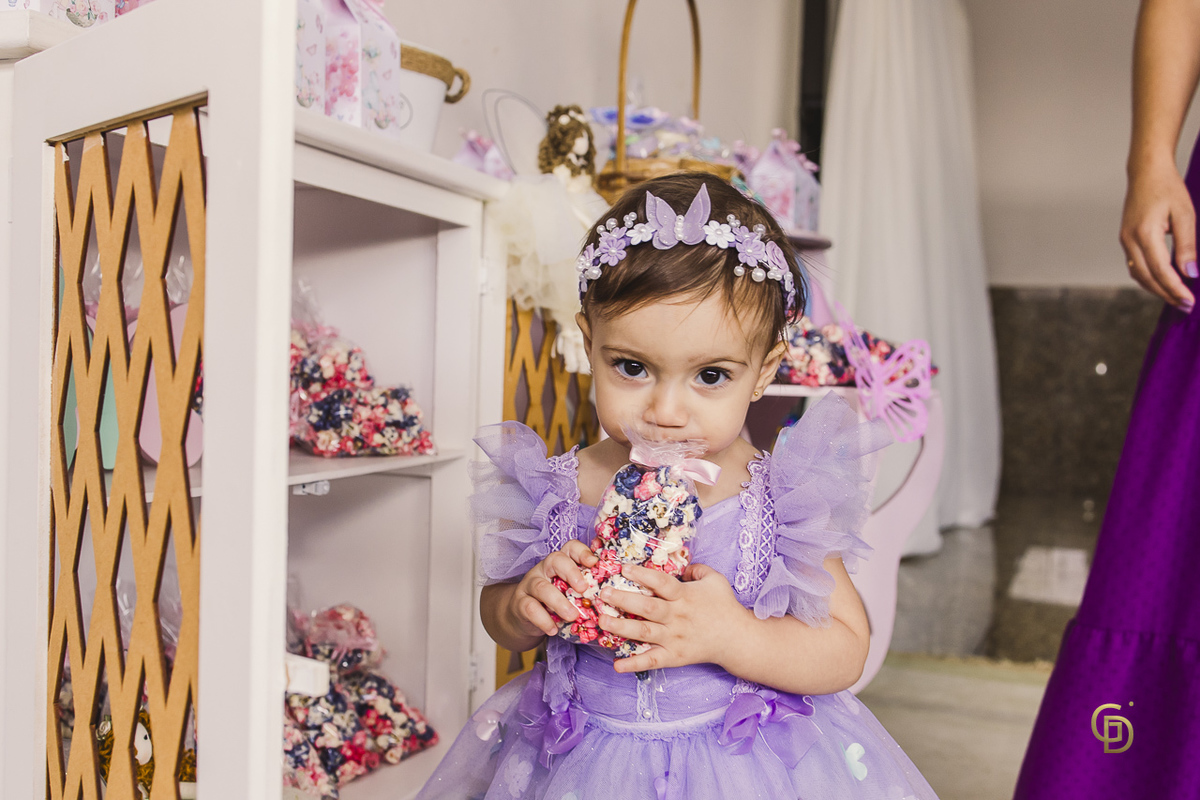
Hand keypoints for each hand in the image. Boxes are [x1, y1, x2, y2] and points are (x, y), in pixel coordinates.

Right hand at [508, 541, 597, 638]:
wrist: (522, 617)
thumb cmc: (554, 602)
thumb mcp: (568, 592)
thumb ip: (585, 590)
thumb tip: (612, 595)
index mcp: (559, 563)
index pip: (570, 548)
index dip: (582, 552)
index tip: (594, 563)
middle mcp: (543, 569)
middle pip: (555, 560)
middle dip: (571, 572)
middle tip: (583, 589)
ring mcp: (530, 585)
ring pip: (542, 587)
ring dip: (558, 602)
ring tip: (572, 616)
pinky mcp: (520, 604)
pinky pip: (530, 609)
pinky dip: (543, 620)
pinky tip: (554, 629)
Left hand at [597, 562, 747, 673]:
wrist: (737, 639)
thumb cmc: (725, 606)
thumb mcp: (715, 579)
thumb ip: (696, 568)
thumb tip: (679, 564)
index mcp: (684, 596)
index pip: (661, 583)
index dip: (642, 575)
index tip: (622, 568)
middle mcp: (676, 617)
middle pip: (647, 608)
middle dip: (622, 600)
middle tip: (602, 594)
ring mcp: (674, 638)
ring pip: (643, 633)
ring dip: (620, 628)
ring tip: (601, 621)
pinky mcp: (673, 656)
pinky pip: (651, 661)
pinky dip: (633, 664)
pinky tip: (616, 665)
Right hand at [1120, 158, 1196, 309]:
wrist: (1146, 172)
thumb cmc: (1168, 189)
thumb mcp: (1185, 214)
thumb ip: (1187, 245)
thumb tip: (1191, 272)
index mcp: (1145, 234)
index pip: (1160, 270)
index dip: (1175, 288)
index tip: (1189, 300)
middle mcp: (1130, 241)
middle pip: (1146, 278)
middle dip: (1166, 294)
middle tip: (1186, 305)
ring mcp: (1125, 241)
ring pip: (1138, 275)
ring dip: (1156, 289)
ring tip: (1176, 297)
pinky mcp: (1126, 240)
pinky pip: (1135, 266)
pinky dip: (1149, 278)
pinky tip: (1163, 281)